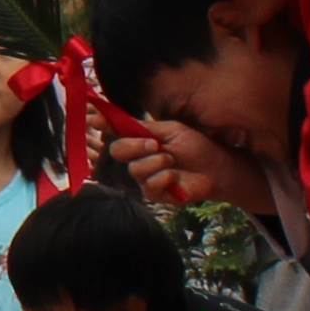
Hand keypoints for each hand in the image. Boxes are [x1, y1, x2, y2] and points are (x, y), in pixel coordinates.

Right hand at [112, 114, 274, 217]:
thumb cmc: (197, 146)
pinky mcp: (155, 194)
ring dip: (156, 162)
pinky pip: (148, 185)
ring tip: (172, 161)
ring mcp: (145, 176)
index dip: (103, 124)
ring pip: (134, 169)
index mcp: (141, 138)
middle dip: (135, 146)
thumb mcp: (170, 130)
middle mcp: (139, 157)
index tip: (92, 118)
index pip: (116, 130)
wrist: (217, 168)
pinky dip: (164, 177)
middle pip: (118, 151)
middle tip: (154, 144)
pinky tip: (175, 176)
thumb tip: (118, 117)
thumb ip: (144, 127)